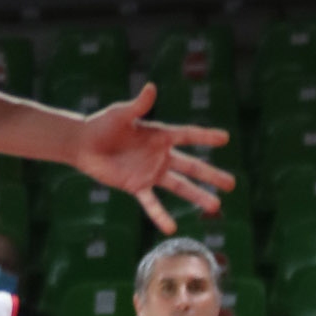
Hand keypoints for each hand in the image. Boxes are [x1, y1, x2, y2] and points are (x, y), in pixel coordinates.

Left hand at [73, 83, 233, 229]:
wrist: (83, 145)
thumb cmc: (102, 125)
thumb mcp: (121, 114)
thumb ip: (138, 105)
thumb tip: (151, 88)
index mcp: (159, 135)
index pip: (188, 135)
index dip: (206, 137)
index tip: (225, 138)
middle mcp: (160, 155)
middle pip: (191, 166)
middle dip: (211, 175)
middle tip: (232, 184)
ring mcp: (150, 172)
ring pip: (179, 186)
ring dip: (197, 195)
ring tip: (215, 206)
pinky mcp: (136, 186)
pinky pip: (151, 203)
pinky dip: (160, 215)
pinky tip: (171, 227)